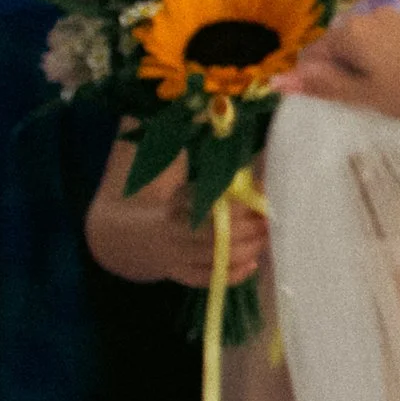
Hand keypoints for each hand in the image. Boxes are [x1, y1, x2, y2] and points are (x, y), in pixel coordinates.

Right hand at [88, 150, 269, 288]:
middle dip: (249, 230)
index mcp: (170, 205)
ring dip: (246, 250)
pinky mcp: (180, 275)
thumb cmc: (160, 196)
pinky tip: (252, 263)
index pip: (209, 210)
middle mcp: (171, 234)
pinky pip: (208, 280)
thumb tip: (226, 120)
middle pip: (216, 238)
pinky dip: (233, 274)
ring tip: (266, 237)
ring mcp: (174, 258)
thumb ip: (199, 156)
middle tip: (272, 219)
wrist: (127, 235)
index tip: (262, 198)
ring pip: (215, 261)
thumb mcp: (173, 172)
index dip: (240, 207)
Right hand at [284, 2, 399, 144]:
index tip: (331, 99)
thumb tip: (276, 80)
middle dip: (343, 66)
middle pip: (343, 41)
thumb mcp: (364, 95)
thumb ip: (321, 85)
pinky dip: (391, 54)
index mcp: (353, 30)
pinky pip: (394, 37)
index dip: (315, 76)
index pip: (315, 50)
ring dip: (367, 60)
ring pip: (370, 38)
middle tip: (361, 97)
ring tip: (385, 89)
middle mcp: (374, 14)